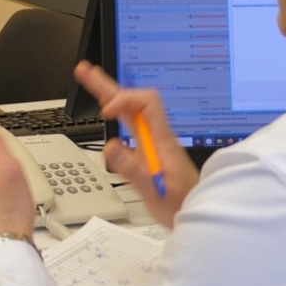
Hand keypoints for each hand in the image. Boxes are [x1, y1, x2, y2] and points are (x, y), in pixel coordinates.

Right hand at [76, 61, 199, 226]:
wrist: (199, 213)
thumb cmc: (182, 204)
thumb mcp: (156, 192)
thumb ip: (133, 169)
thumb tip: (112, 146)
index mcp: (162, 140)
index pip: (145, 103)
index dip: (123, 99)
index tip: (106, 113)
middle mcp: (157, 136)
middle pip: (133, 100)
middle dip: (107, 84)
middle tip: (85, 71)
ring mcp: (153, 142)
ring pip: (131, 109)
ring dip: (110, 92)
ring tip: (90, 78)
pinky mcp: (149, 150)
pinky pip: (132, 121)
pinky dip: (117, 109)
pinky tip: (108, 108)